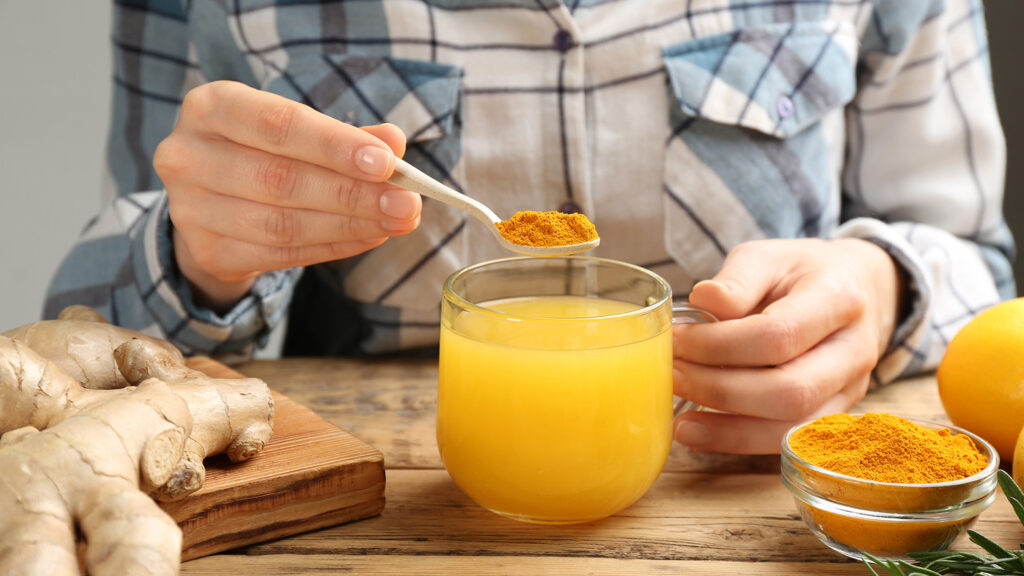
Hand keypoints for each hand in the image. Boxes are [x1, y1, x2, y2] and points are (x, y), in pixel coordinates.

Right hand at [153, 81, 420, 311]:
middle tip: (407, 202)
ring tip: (396, 222)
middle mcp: (188, 155)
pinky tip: (369, 237)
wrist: (209, 199)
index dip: (335, 145)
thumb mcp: (298, 131)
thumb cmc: (262, 152)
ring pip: (284, 224)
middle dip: (354, 194)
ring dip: (350, 226)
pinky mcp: (207, 251)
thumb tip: (394, 142)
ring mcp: (190, 209)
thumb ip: (345, 136)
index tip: (387, 163)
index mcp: (210, 107)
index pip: (279, 124)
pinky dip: (333, 247)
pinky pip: (281, 255)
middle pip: (283, 180)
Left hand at [672, 238, 903, 453]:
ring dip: (728, 429)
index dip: (718, 344)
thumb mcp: (768, 257)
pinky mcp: (834, 414)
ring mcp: (850, 388)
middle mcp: (853, 349)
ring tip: (680, 420)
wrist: (856, 288)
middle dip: (719, 389)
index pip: (777, 334)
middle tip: (672, 377)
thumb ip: (738, 278)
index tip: (675, 340)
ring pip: (791, 426)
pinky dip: (740, 441)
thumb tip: (703, 299)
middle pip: (789, 390)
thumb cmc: (800, 272)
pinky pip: (788, 440)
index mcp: (838, 299)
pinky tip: (701, 432)